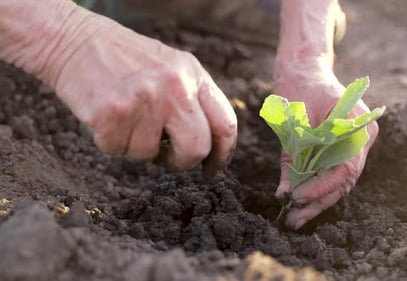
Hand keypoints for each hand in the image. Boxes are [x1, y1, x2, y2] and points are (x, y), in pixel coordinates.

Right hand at [50, 11, 236, 175]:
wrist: (73, 40)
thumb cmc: (124, 59)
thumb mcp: (171, 66)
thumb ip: (194, 99)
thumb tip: (209, 144)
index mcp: (193, 75)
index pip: (225, 124)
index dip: (223, 154)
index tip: (213, 169)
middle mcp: (174, 87)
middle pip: (196, 148)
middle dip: (182, 162)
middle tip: (169, 158)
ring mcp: (144, 100)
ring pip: (151, 155)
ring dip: (137, 147)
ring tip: (126, 119)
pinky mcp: (113, 114)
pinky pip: (120, 152)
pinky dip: (113, 143)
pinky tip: (108, 118)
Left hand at [273, 57, 378, 228]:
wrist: (304, 70)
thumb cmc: (300, 88)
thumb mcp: (295, 121)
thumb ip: (293, 156)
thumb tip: (286, 193)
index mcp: (359, 125)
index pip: (346, 168)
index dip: (322, 187)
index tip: (298, 198)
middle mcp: (363, 137)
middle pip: (344, 180)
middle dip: (317, 202)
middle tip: (293, 219)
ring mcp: (355, 144)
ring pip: (338, 181)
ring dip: (316, 201)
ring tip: (294, 219)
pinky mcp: (341, 148)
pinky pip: (331, 173)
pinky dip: (315, 188)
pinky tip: (299, 204)